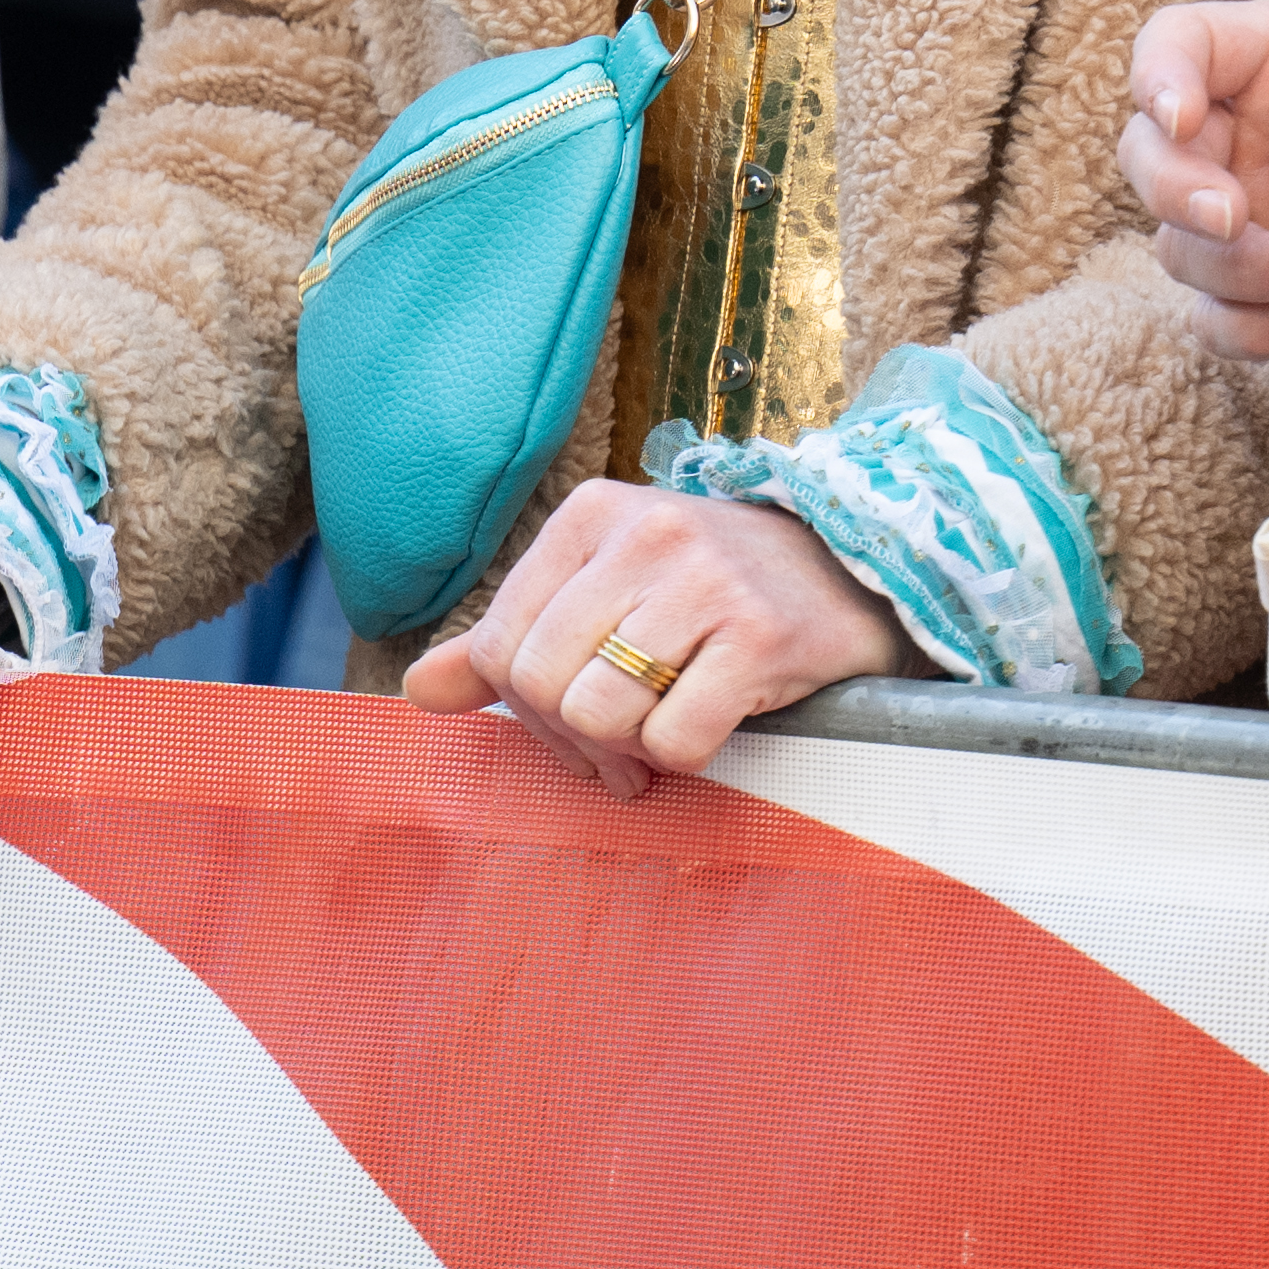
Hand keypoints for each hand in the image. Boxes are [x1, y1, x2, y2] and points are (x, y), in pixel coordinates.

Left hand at [405, 477, 902, 794]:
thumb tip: (419, 691)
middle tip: (621, 743)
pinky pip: (675, 739)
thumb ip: (509, 638)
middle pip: (540, 683)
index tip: (571, 722)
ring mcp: (705, 581)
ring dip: (630, 747)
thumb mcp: (605, 589)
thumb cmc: (708, 591)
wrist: (849, 572)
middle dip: (574, 737)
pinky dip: (688, 754)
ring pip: (599, 713)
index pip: (500, 644)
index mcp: (590, 515)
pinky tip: (714, 721)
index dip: (525, 710)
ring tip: (665, 728)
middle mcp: (644, 533)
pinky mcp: (760, 636)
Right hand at [1123, 0, 1268, 358]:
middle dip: (1176, 191)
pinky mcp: (1265, 281)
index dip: (1157, 75)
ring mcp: (1244, 210)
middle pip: (1148, 153)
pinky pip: (1222, 317)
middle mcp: (1236, 133)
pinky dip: (1252, 330)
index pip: (1178, 42)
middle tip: (1232, 218)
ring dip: (1233, 271)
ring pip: (1180, 246)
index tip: (1181, 117)